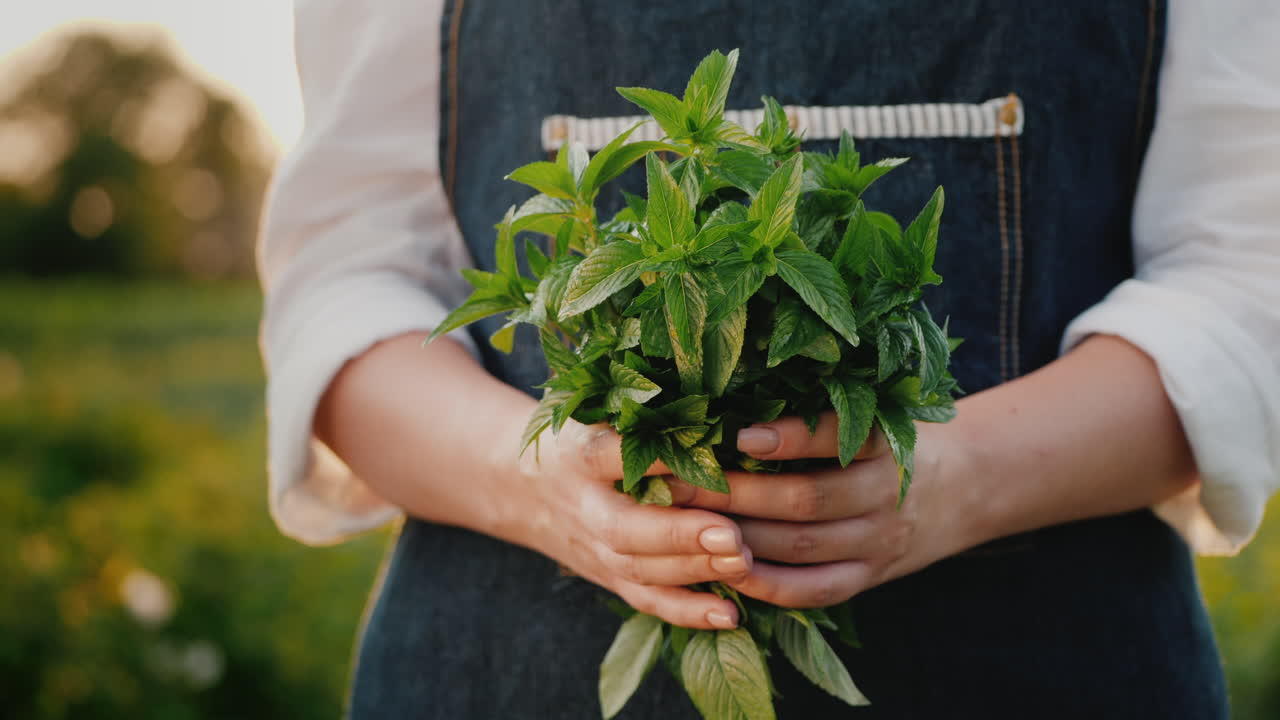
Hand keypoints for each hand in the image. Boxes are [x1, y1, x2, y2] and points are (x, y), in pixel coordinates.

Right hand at [512, 420, 754, 629]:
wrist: (517, 484)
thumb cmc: (576, 433)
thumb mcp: (590, 409)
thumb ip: (638, 407)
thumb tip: (714, 394)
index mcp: (577, 454)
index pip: (609, 455)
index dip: (653, 460)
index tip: (704, 455)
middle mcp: (583, 505)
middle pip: (624, 528)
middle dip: (679, 534)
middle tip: (732, 534)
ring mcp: (593, 547)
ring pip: (639, 568)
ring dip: (693, 570)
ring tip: (744, 562)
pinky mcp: (607, 576)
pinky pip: (644, 600)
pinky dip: (686, 612)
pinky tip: (730, 615)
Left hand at [668, 413, 967, 607]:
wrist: (962, 488)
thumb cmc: (890, 439)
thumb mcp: (875, 412)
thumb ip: (821, 409)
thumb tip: (737, 386)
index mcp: (886, 444)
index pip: (838, 439)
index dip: (790, 438)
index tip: (740, 434)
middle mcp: (885, 494)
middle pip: (805, 499)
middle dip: (734, 492)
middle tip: (676, 481)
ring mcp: (877, 543)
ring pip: (801, 546)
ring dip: (739, 537)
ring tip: (685, 523)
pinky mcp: (867, 578)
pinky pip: (812, 590)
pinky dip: (765, 584)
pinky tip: (724, 568)